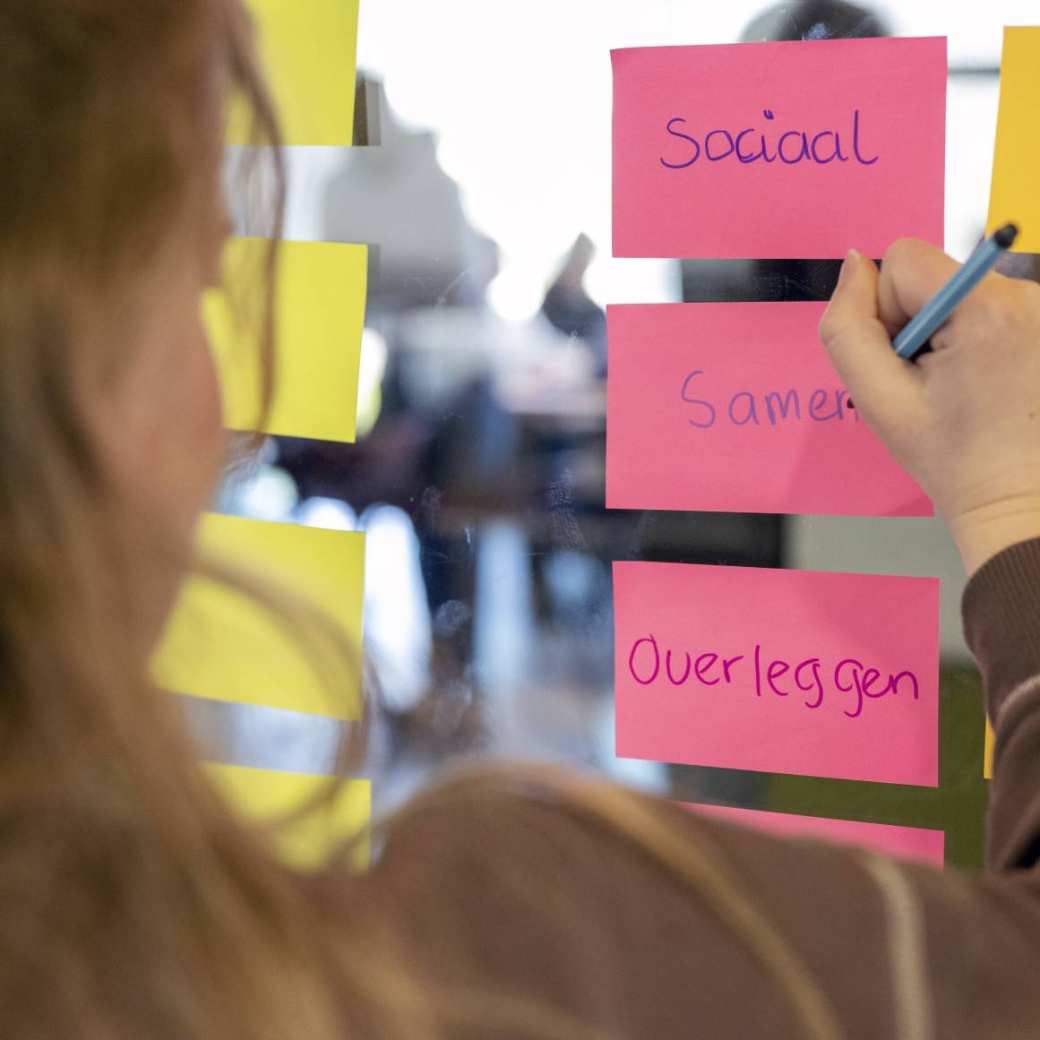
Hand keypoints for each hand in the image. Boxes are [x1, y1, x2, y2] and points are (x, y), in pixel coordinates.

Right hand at [819, 239, 1039, 575]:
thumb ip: (847, 328)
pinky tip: (987, 379)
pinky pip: (991, 303)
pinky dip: (979, 336)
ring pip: (962, 288)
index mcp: (985, 308)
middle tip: (934, 380)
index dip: (888, 310)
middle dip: (921, 320)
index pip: (904, 260)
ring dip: (951, 330)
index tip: (908, 361)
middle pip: (935, 273)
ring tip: (964, 383)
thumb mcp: (877, 399)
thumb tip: (852, 265)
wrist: (1020, 500)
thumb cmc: (949, 456)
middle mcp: (1027, 293)